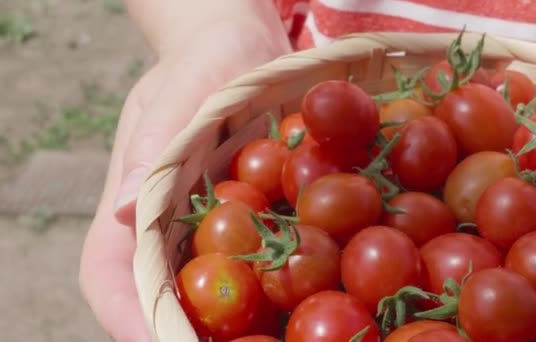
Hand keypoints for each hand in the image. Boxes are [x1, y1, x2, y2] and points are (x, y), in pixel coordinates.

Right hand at [78, 7, 291, 340]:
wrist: (245, 47)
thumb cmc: (203, 60)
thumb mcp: (178, 89)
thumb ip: (155, 143)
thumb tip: (121, 212)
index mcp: (135, 202)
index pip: (110, 274)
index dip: (127, 315)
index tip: (159, 341)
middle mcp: (171, 228)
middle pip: (164, 297)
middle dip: (187, 332)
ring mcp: (214, 230)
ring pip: (214, 291)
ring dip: (238, 324)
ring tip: (278, 338)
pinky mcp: (256, 220)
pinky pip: (265, 263)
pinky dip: (282, 287)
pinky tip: (316, 296)